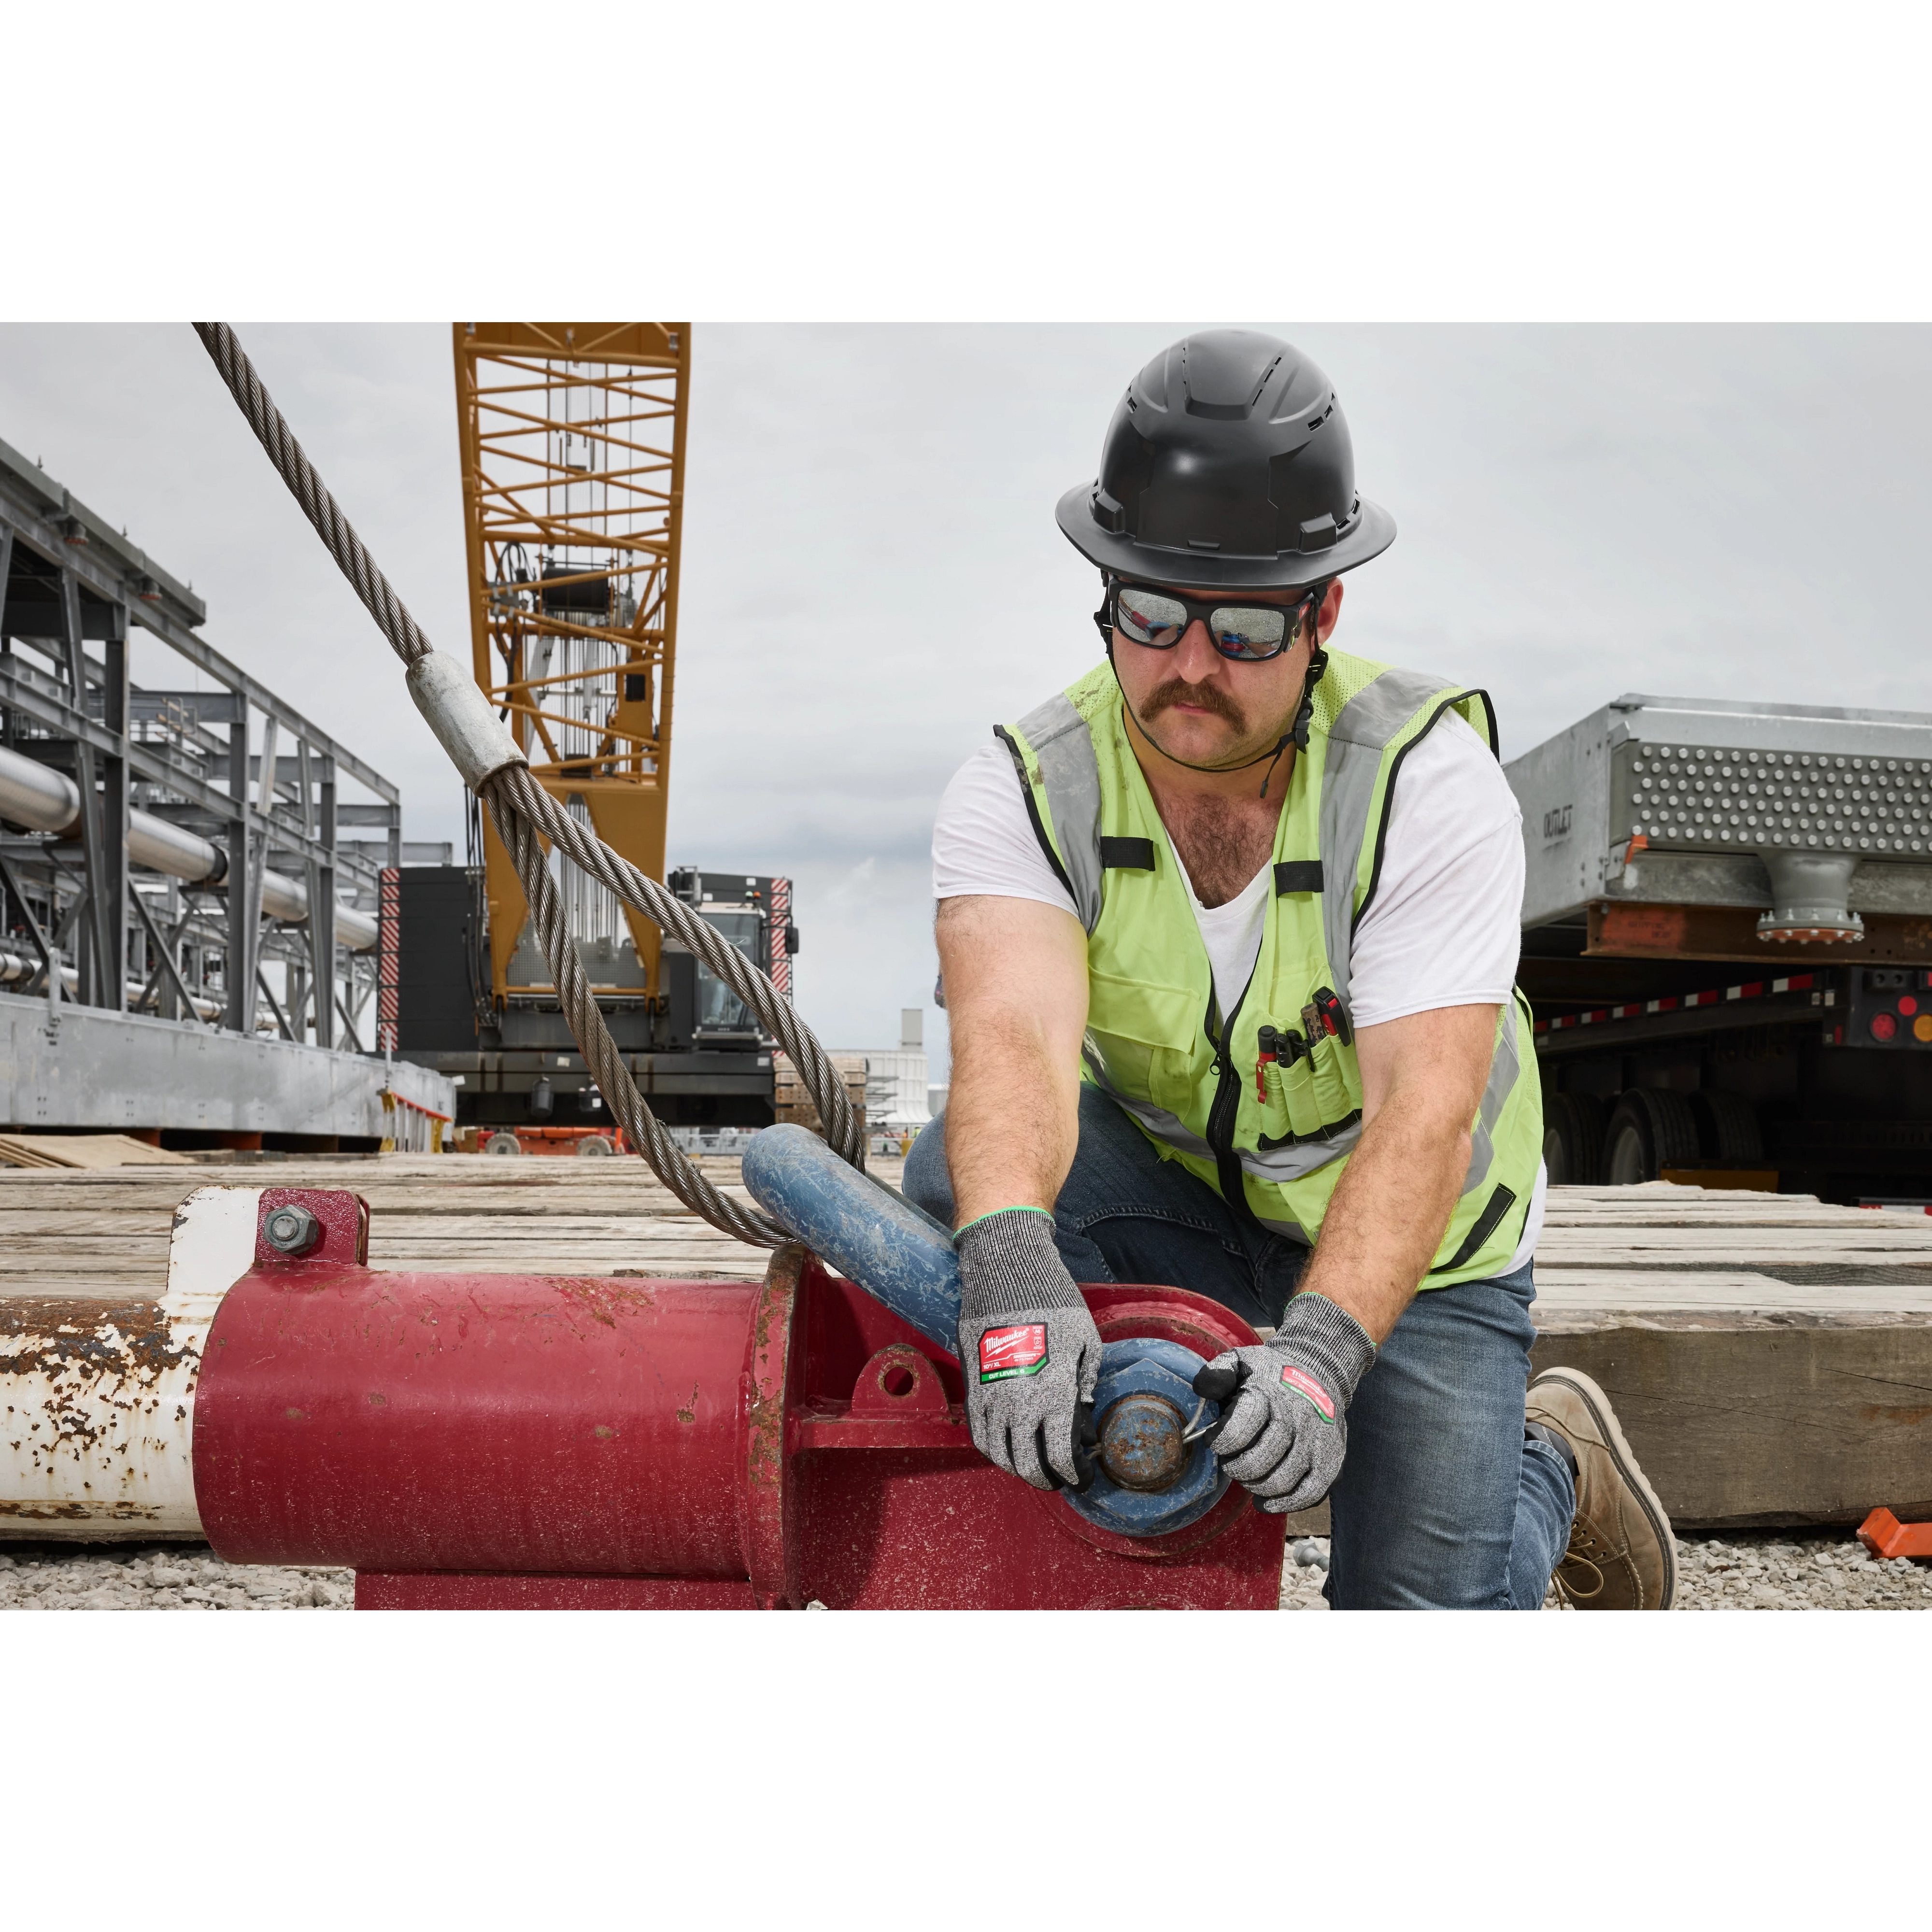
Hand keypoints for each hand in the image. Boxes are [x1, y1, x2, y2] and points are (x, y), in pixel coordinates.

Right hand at [955, 1207, 1101, 1491]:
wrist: (1007, 1272)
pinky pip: (977, 1433)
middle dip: (1046, 1479)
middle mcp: (1019, 1404)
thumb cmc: (1053, 1302)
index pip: (1061, 1456)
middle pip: (1028, 1464)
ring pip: (999, 1455)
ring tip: (1032, 1467)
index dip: (1074, 1476)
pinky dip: (991, 1450)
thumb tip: (1082, 1414)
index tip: (1082, 1478)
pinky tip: (1005, 1449)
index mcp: (1054, 1395)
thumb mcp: (1087, 1340)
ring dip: (1017, 1469)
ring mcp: (991, 1397)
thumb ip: (1085, 1383)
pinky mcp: (971, 1385)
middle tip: (1058, 1479)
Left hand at [1191, 1292, 1375, 1513]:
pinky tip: (1264, 1503)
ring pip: (1284, 1480)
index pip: (1242, 1425)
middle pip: (1262, 1458)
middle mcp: (1298, 1417)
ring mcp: (1318, 1441)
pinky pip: (1311, 1493)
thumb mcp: (1240, 1361)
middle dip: (1238, 1468)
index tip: (1212, 1440)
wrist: (1318, 1371)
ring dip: (1257, 1487)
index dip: (1222, 1439)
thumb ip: (1217, 1373)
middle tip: (1229, 1464)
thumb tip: (1203, 1389)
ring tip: (1246, 1477)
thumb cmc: (1269, 1373)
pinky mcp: (1332, 1459)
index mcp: (1271, 1393)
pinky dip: (1285, 1504)